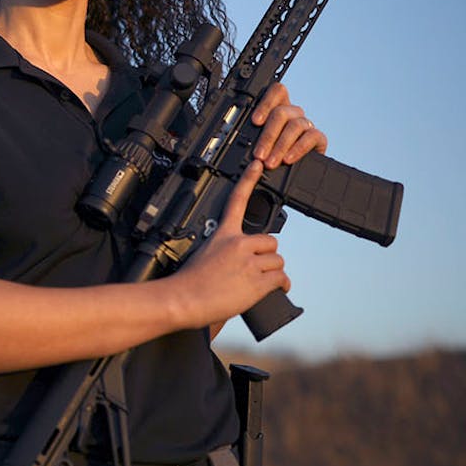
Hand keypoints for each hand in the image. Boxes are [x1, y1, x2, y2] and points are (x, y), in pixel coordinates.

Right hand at [170, 160, 289, 327]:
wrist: (184, 299)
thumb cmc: (189, 282)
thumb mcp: (203, 256)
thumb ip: (224, 253)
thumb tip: (240, 262)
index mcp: (223, 235)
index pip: (237, 200)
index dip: (249, 180)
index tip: (257, 165)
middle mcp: (239, 245)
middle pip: (271, 242)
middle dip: (267, 256)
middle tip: (256, 268)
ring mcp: (249, 263)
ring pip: (278, 262)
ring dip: (272, 273)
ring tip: (257, 283)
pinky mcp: (258, 281)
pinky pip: (281, 278)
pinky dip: (282, 285)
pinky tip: (277, 289)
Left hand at [250, 82, 326, 167]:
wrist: (293, 172)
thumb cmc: (271, 155)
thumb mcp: (259, 144)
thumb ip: (253, 136)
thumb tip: (239, 139)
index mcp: (278, 109)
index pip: (277, 92)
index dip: (266, 103)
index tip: (255, 121)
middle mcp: (293, 114)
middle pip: (282, 112)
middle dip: (268, 135)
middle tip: (259, 155)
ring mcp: (306, 124)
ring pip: (295, 125)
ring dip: (280, 146)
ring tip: (270, 163)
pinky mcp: (318, 138)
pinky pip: (311, 136)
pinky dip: (298, 149)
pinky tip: (288, 160)